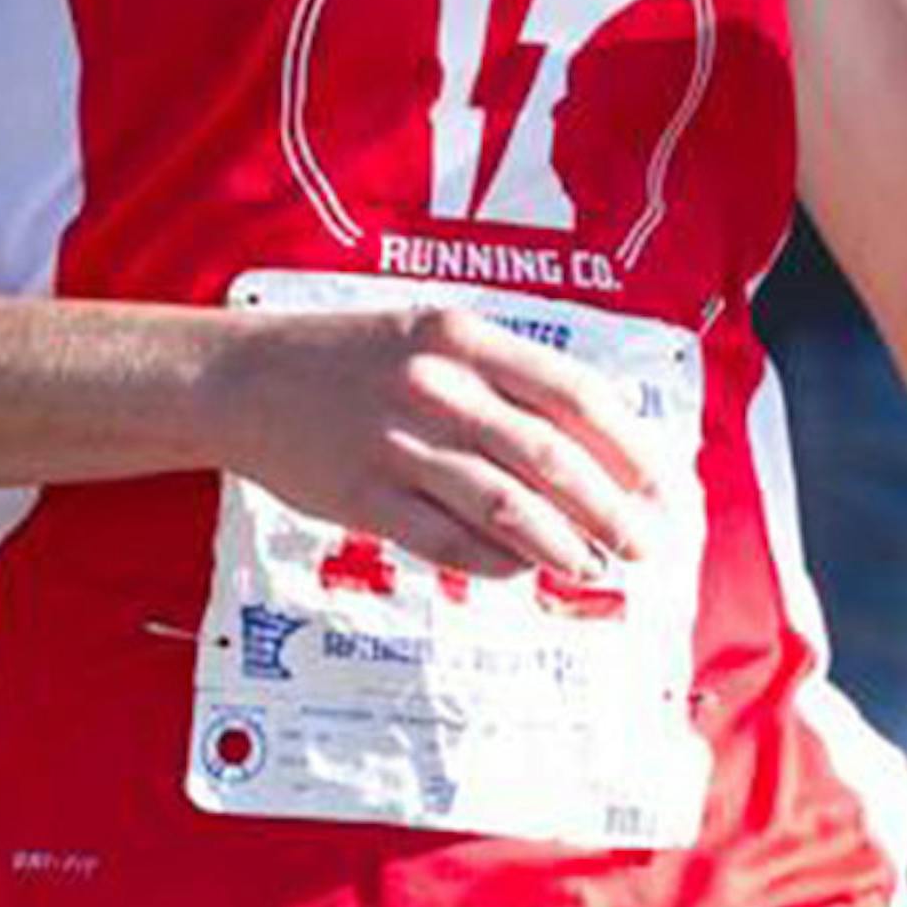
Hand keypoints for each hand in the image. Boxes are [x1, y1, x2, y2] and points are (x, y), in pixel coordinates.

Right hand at [218, 301, 676, 588]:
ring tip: (591, 566)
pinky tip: (519, 572)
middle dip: (612, 510)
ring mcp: (399, 444)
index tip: (662, 484)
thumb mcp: (431, 334)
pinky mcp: (365, 496)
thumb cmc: (352, 358)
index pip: (574, 393)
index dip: (629, 446)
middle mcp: (437, 386)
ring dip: (562, 546)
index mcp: (464, 336)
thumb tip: (597, 436)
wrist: (243, 377)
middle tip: (644, 543)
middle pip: (552, 459)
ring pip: (507, 508)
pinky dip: (495, 564)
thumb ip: (506, 375)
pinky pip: (448, 543)